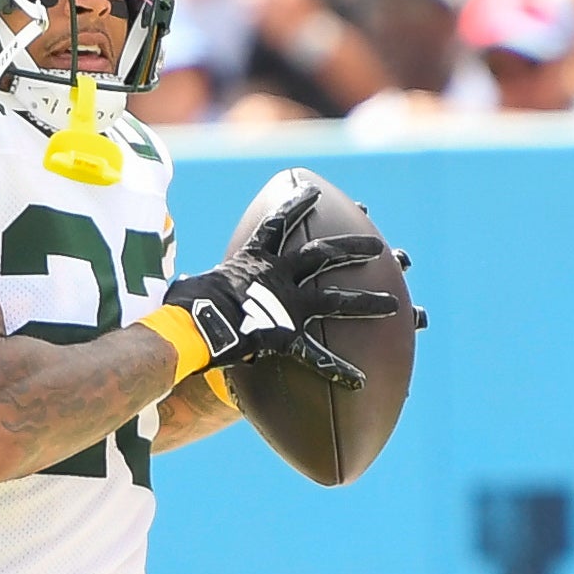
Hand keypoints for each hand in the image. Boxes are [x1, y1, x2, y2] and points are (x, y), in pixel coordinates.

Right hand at [158, 186, 399, 387]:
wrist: (192, 324)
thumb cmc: (185, 304)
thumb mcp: (192, 283)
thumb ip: (199, 282)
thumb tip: (179, 282)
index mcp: (255, 261)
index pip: (277, 224)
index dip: (295, 206)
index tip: (313, 192)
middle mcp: (279, 277)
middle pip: (323, 254)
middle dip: (353, 248)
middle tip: (378, 247)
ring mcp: (288, 306)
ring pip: (336, 301)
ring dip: (367, 303)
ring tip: (395, 306)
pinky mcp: (287, 337)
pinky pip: (318, 357)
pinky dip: (339, 371)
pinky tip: (361, 381)